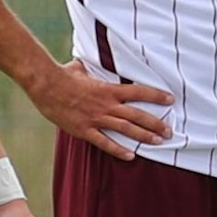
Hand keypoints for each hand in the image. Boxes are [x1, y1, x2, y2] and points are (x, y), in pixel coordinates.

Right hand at [31, 59, 171, 159]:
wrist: (47, 86)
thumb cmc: (63, 75)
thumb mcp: (81, 67)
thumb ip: (91, 67)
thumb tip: (91, 60)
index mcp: (108, 89)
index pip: (138, 92)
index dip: (156, 95)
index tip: (170, 99)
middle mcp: (107, 105)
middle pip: (137, 115)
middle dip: (156, 123)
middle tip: (169, 131)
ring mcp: (96, 118)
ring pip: (126, 129)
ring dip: (144, 136)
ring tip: (158, 142)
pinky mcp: (85, 130)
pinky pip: (105, 142)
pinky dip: (119, 150)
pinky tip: (131, 156)